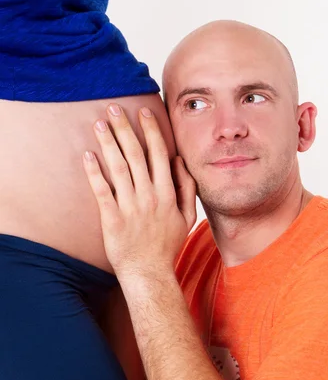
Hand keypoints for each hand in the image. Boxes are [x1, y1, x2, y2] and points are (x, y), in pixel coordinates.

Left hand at [83, 104, 195, 281]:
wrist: (149, 272)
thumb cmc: (167, 245)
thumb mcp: (187, 217)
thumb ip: (186, 188)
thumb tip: (179, 162)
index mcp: (167, 194)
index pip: (159, 155)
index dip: (151, 131)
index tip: (144, 112)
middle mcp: (149, 197)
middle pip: (136, 155)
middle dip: (125, 128)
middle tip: (114, 108)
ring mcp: (130, 207)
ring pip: (118, 168)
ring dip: (108, 143)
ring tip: (99, 124)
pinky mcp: (112, 219)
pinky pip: (102, 191)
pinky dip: (94, 172)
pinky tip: (88, 155)